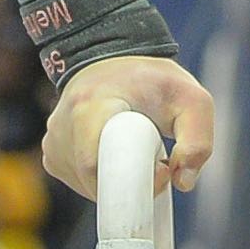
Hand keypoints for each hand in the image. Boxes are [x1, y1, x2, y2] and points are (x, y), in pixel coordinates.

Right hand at [39, 55, 217, 201]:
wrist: (111, 58)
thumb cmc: (152, 82)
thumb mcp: (190, 99)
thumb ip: (198, 140)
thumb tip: (182, 182)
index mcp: (91, 105)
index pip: (96, 164)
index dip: (133, 178)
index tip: (162, 169)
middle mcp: (63, 125)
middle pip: (98, 183)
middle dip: (134, 184)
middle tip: (159, 160)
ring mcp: (53, 144)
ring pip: (91, 189)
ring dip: (121, 181)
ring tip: (135, 148)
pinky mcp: (51, 158)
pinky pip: (83, 185)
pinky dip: (106, 180)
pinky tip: (115, 152)